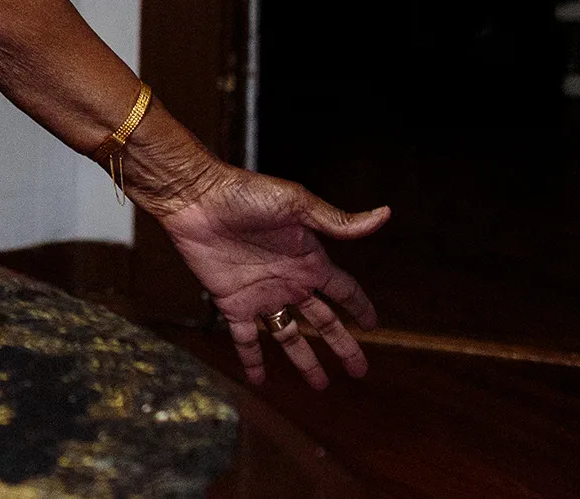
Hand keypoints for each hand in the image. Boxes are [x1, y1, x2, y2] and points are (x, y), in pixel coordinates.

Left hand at [149, 162, 388, 388]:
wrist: (195, 198)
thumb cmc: (245, 194)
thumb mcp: (297, 205)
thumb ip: (338, 221)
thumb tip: (385, 215)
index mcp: (308, 260)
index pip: (344, 290)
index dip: (360, 307)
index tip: (374, 325)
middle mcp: (288, 281)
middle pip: (323, 322)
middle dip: (342, 346)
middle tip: (359, 372)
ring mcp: (260, 294)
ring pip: (289, 336)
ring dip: (304, 360)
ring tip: (320, 385)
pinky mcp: (231, 302)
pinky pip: (245, 338)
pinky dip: (252, 359)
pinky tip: (259, 380)